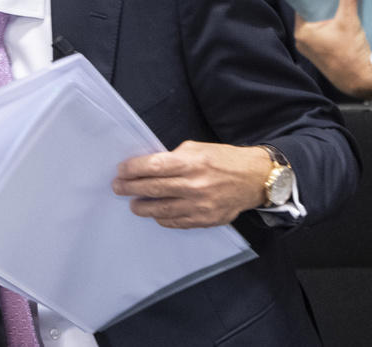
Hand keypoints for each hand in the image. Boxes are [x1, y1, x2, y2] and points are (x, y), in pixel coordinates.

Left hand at [112, 140, 272, 227]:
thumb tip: (150, 167)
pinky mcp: (204, 220)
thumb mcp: (199, 149)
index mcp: (191, 162)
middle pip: (152, 188)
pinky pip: (174, 222)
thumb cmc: (224, 160)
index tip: (121, 171)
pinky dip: (161, 218)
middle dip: (130, 188)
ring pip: (160, 210)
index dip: (132, 169)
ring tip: (134, 204)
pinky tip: (156, 213)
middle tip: (118, 187)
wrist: (254, 179)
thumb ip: (175, 157)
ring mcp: (199, 205)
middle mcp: (194, 185)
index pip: (153, 167)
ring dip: (142, 207)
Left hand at [293, 0, 371, 99]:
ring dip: (329, 13)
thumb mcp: (349, 21)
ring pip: (320, 23)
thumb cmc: (350, 54)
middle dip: (323, 1)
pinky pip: (325, 32)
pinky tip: (343, 14)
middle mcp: (303, 41)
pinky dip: (333, 24)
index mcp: (302, 33)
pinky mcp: (323, 53)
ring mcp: (313, 49)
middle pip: (312, 14)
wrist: (361, 81)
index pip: (303, 5)